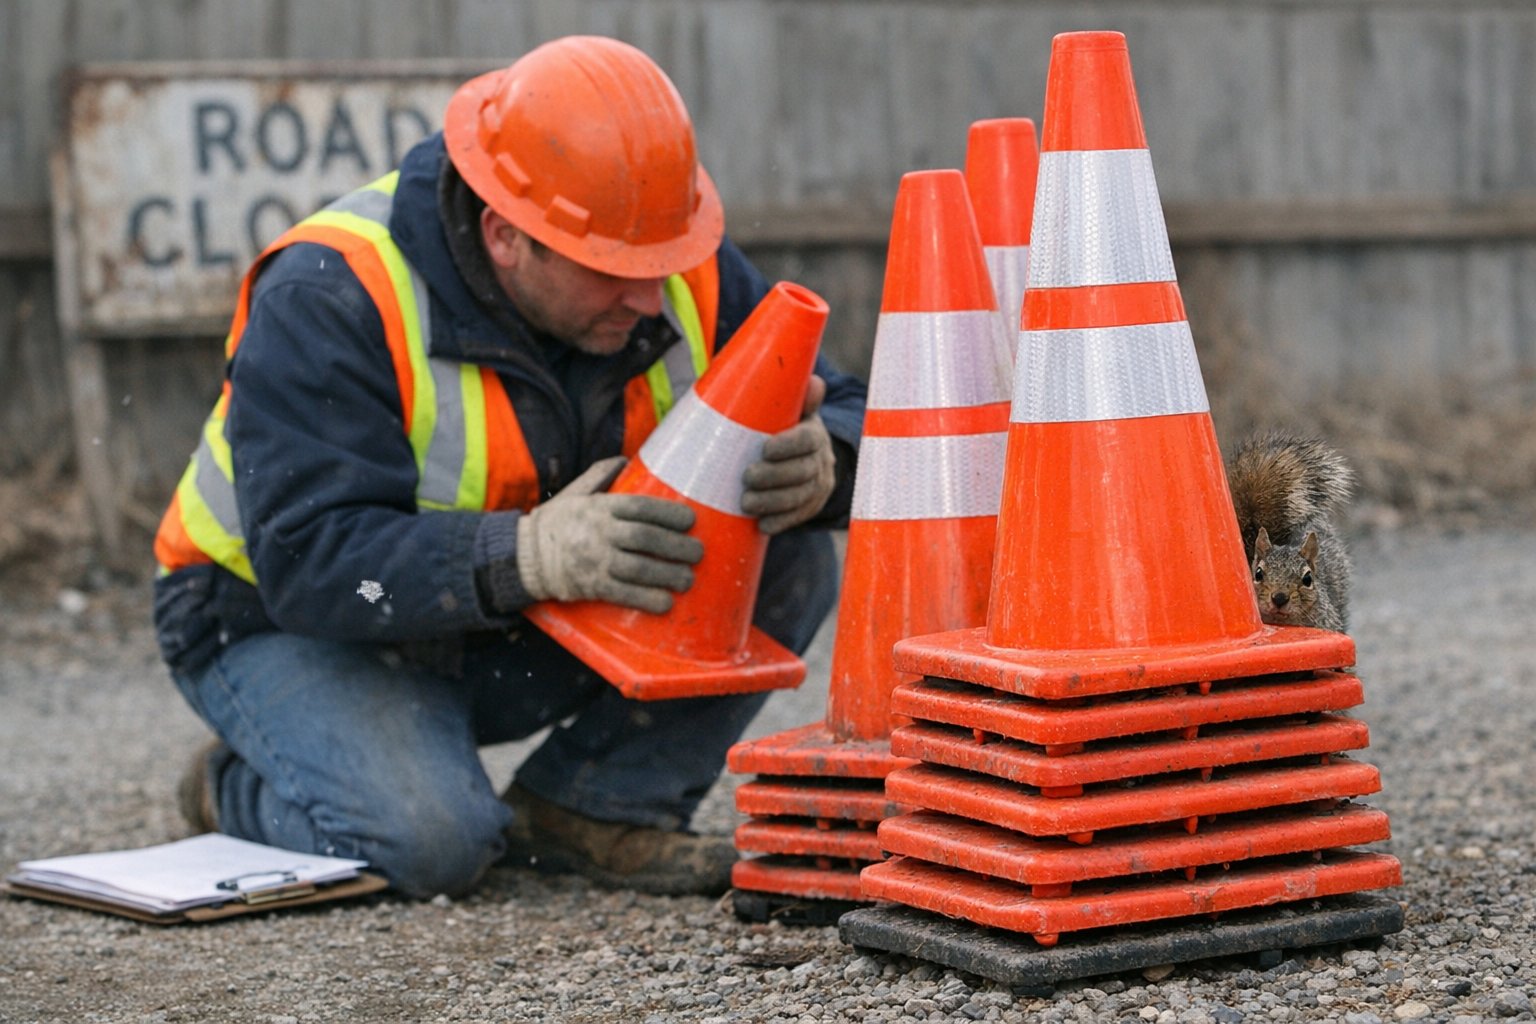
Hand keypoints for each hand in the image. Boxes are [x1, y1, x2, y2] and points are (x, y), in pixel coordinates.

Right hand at [517, 456, 702, 612]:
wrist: (523, 557)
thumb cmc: (554, 523)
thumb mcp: (574, 493)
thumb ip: (599, 475)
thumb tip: (626, 459)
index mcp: (598, 507)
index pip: (641, 507)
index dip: (669, 514)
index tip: (691, 520)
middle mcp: (599, 533)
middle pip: (646, 538)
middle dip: (677, 546)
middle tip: (697, 552)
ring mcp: (595, 560)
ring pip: (639, 568)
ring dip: (668, 575)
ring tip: (688, 579)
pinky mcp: (591, 586)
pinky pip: (624, 594)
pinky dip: (646, 600)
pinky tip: (665, 603)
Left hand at [740, 375, 836, 534]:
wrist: (803, 454)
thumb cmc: (783, 426)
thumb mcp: (790, 410)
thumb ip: (794, 397)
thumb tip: (815, 381)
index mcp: (814, 433)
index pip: (807, 440)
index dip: (788, 445)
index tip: (764, 449)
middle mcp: (822, 459)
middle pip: (802, 471)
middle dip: (773, 477)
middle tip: (746, 477)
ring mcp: (820, 485)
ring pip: (800, 497)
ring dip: (772, 503)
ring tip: (746, 503)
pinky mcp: (813, 505)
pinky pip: (800, 516)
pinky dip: (781, 522)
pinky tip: (762, 525)